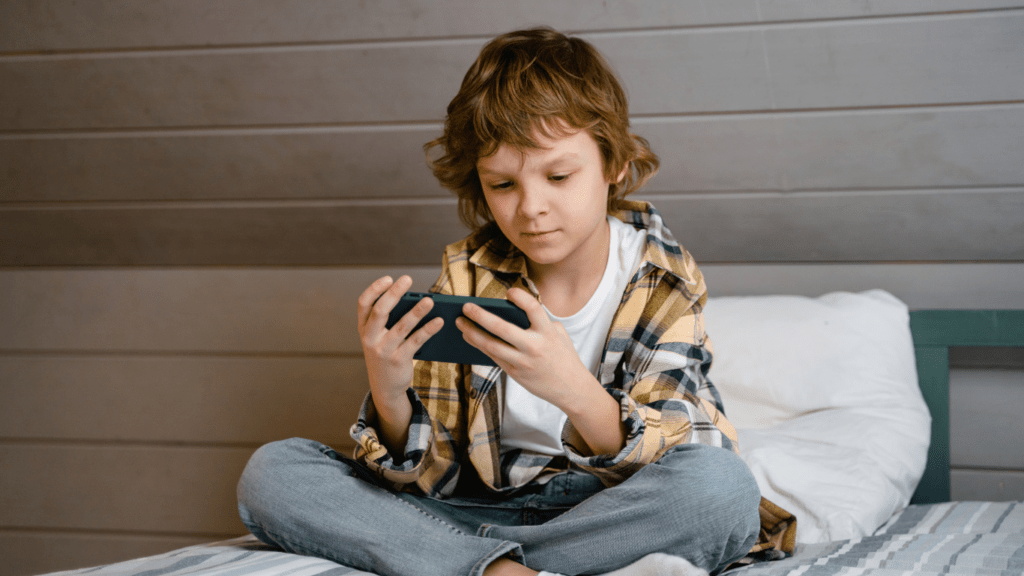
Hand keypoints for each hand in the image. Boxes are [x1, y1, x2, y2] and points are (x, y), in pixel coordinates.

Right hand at [357, 275, 442, 408]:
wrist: (385, 387)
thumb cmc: (385, 354)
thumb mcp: (378, 337)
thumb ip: (388, 320)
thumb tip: (415, 299)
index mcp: (364, 328)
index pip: (364, 304)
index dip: (375, 289)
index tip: (389, 278)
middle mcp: (370, 338)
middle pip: (380, 311)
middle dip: (394, 293)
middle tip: (407, 279)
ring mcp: (384, 350)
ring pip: (401, 326)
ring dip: (417, 311)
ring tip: (430, 300)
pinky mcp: (399, 360)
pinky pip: (416, 341)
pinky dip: (428, 330)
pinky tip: (439, 321)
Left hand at [455, 287, 591, 410]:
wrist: (570, 388)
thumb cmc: (563, 356)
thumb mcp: (559, 334)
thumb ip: (540, 322)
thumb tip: (511, 312)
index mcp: (548, 332)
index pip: (533, 308)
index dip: (520, 297)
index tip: (509, 291)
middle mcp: (534, 346)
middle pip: (502, 328)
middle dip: (480, 316)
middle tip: (466, 306)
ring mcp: (522, 361)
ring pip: (491, 345)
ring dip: (472, 332)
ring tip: (460, 322)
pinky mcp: (514, 373)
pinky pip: (493, 356)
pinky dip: (479, 345)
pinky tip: (469, 336)